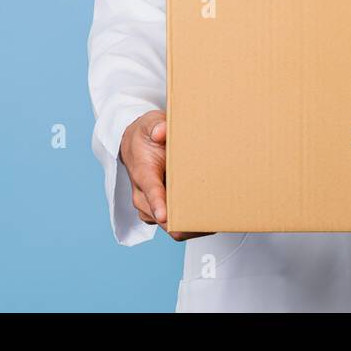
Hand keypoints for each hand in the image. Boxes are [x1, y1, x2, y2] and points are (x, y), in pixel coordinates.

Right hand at [120, 110, 212, 240]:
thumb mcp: (149, 123)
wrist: (134, 147)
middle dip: (184, 222)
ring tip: (216, 220)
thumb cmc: (146, 136)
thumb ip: (155, 125)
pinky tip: (211, 218)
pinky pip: (176, 226)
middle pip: (162, 218)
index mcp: (143, 173)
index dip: (158, 204)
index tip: (164, 215)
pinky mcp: (160, 213)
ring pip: (171, 227)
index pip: (150, 191)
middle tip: (211, 220)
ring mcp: (151, 208)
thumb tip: (162, 131)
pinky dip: (192, 224)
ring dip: (191, 225)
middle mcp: (143, 196)